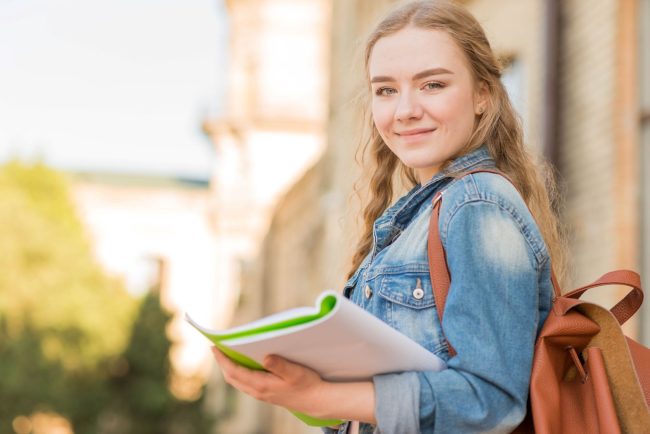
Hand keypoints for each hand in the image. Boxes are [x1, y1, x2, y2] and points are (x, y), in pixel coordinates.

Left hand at [211, 347, 327, 416]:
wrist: (315, 401)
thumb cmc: (307, 384)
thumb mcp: (295, 372)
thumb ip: (280, 365)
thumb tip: (265, 357)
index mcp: (262, 385)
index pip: (234, 372)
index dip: (222, 360)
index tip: (214, 347)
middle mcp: (258, 391)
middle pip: (231, 378)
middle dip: (222, 363)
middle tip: (216, 348)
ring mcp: (261, 394)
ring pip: (237, 382)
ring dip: (229, 369)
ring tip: (226, 354)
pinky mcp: (265, 394)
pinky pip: (245, 384)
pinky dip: (238, 373)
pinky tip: (242, 365)